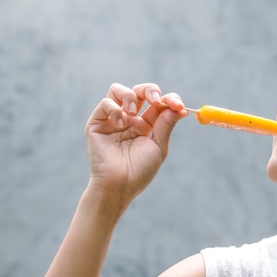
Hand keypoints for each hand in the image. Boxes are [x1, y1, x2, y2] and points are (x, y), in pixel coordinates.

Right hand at [84, 83, 187, 207]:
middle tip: (156, 100)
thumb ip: (166, 125)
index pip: (157, 103)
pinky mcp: (96, 123)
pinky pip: (105, 103)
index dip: (169, 100)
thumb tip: (180, 108)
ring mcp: (112, 120)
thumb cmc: (139, 171)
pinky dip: (115, 108)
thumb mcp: (158, 147)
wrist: (118, 186)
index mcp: (145, 125)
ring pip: (118, 90)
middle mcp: (129, 119)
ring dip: (130, 95)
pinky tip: (119, 124)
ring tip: (134, 113)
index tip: (178, 106)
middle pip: (139, 91)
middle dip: (150, 90)